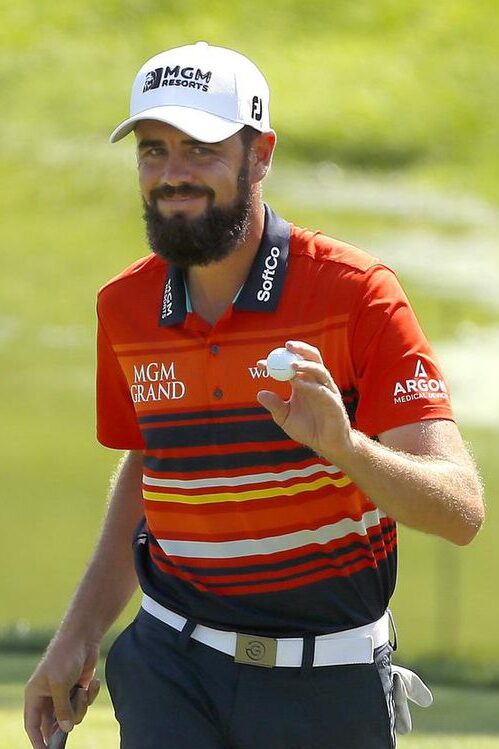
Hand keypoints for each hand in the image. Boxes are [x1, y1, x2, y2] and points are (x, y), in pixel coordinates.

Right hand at [24, 638, 100, 748]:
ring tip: (83, 689)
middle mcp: (48, 697)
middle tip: (74, 712)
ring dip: (81, 706)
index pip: (33, 724)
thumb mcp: (60, 684)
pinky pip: (85, 704)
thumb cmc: (65, 657)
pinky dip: (90, 696)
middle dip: (67, 719)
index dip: (37, 740)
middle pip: (56, 723)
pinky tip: (93, 683)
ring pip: (73, 716)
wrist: (83, 638)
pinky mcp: (79, 689)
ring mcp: (64, 694)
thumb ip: (62, 709)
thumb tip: (66, 730)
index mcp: (35, 695)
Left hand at [257, 341, 352, 460]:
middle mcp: (316, 383)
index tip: (260, 363)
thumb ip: (274, 405)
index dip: (277, 362)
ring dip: (306, 365)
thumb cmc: (308, 429)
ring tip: (292, 364)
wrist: (327, 445)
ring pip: (320, 370)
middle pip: (311, 358)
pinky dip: (311, 385)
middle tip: (285, 346)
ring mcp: (327, 391)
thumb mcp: (285, 417)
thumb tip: (260, 393)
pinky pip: (323, 390)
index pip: (291, 365)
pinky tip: (299, 384)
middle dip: (300, 349)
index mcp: (304, 383)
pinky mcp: (334, 403)